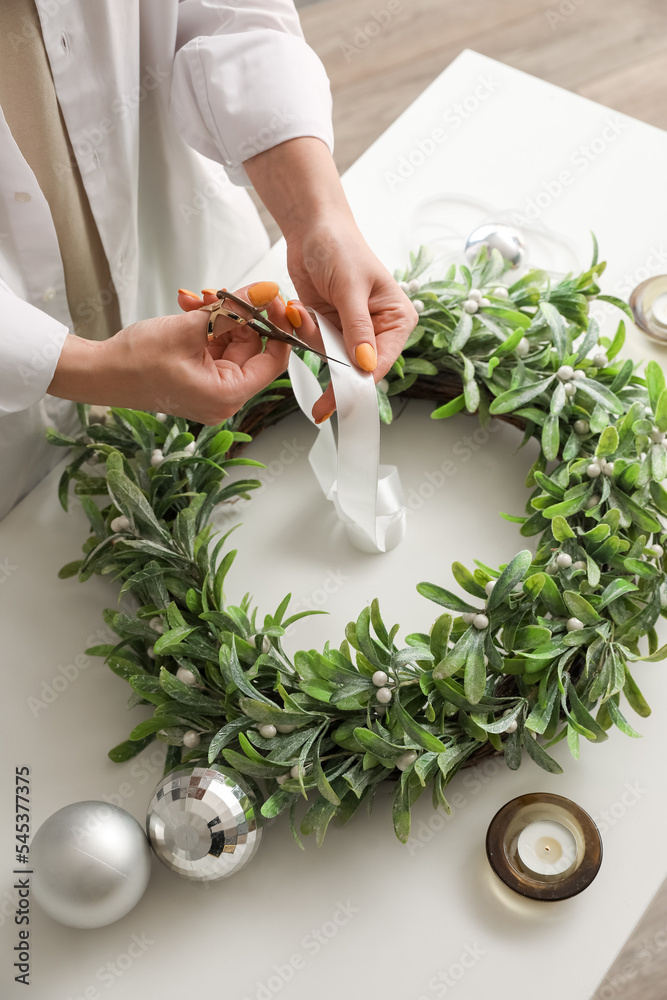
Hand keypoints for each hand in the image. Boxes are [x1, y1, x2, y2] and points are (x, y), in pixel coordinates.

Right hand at [48, 281, 290, 423]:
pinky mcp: (198, 381)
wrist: (100, 372)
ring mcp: (210, 391)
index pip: (273, 362)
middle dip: (238, 317)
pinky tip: (190, 311)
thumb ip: (232, 309)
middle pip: (251, 350)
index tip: (273, 301)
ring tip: (194, 301)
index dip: (277, 328)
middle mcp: (223, 399)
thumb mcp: (189, 327)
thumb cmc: (135, 361)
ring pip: (231, 345)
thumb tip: (264, 292)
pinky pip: (215, 350)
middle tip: (222, 294)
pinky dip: (207, 328)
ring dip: (218, 318)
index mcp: (227, 395)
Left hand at [284, 217, 417, 421]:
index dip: (361, 383)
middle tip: (320, 409)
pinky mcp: (330, 326)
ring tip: (300, 309)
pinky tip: (298, 307)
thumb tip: (366, 365)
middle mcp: (378, 329)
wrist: (312, 228)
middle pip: (357, 369)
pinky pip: (315, 344)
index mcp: (396, 319)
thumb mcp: (350, 287)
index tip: (344, 403)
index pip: (380, 361)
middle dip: (333, 370)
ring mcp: (352, 330)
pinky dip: (303, 331)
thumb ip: (357, 328)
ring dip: (312, 339)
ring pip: (332, 357)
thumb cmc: (340, 247)